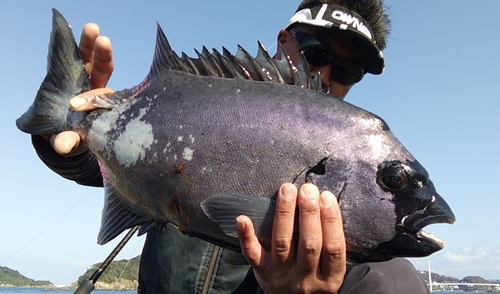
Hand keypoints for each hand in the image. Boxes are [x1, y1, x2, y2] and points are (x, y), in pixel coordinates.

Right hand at [45, 23, 113, 155]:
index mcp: (101, 106)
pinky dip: (72, 44)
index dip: (91, 99)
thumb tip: (63, 145)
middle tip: (104, 41)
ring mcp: (84, 78)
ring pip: (91, 58)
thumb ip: (68, 142)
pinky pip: (74, 56)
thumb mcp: (71, 141)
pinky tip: (69, 30)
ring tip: (91, 28)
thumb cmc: (74, 137)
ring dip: (90, 44)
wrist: (63, 131)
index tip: (75, 104)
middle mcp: (95, 89)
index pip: (101, 97)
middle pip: (103, 69)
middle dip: (103, 56)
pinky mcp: (73, 72)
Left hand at [237, 183, 345, 292]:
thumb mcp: (329, 269)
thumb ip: (329, 242)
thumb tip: (324, 201)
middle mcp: (306, 278)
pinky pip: (252, 253)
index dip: (331, 220)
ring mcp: (281, 275)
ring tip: (288, 190)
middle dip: (309, 212)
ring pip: (283, 242)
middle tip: (308, 189)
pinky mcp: (261, 271)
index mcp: (329, 277)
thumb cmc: (313, 277)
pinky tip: (243, 218)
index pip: (333, 247)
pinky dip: (246, 236)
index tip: (327, 196)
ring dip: (285, 213)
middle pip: (309, 243)